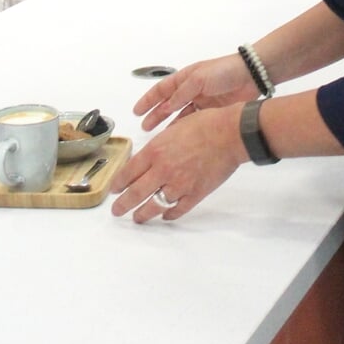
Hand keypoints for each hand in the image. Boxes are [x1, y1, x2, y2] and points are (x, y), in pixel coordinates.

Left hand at [109, 104, 241, 222]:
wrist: (229, 134)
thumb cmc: (204, 125)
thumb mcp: (172, 129)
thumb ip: (157, 147)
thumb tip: (147, 160)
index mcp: (155, 151)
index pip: (128, 172)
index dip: (118, 183)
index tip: (114, 190)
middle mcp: (163, 170)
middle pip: (136, 193)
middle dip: (123, 205)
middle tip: (116, 211)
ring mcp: (179, 185)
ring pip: (154, 206)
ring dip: (143, 214)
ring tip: (137, 218)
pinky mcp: (195, 194)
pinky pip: (178, 209)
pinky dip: (170, 214)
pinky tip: (165, 215)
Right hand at [133, 54, 258, 131]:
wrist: (251, 76)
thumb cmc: (223, 72)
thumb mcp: (198, 79)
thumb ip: (181, 94)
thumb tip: (165, 107)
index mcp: (185, 78)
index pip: (161, 90)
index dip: (148, 100)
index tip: (136, 111)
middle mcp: (191, 90)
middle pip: (168, 104)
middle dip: (156, 115)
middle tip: (144, 127)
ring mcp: (202, 102)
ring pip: (181, 115)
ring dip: (170, 124)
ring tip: (159, 137)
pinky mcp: (212, 112)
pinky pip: (195, 122)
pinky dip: (186, 129)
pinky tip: (179, 138)